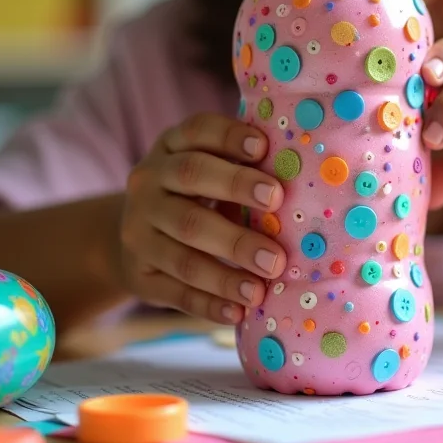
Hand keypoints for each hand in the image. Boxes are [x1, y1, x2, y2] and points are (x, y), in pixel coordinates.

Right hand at [119, 113, 286, 323]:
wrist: (137, 237)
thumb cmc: (196, 196)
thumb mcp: (208, 169)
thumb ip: (243, 168)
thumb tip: (306, 178)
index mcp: (171, 147)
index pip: (197, 131)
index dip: (228, 135)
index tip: (263, 147)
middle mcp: (148, 182)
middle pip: (189, 178)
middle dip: (235, 189)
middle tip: (277, 205)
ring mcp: (137, 230)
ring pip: (182, 247)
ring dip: (226, 266)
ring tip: (267, 278)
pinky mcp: (138, 274)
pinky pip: (174, 292)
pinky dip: (209, 303)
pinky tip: (239, 311)